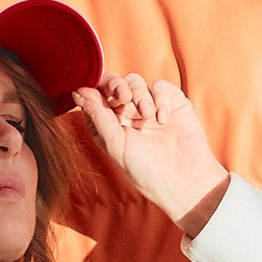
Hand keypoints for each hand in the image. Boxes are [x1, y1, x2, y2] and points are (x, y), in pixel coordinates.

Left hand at [74, 72, 228, 231]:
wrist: (184, 180)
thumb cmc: (146, 171)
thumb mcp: (116, 144)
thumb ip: (97, 115)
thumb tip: (77, 91)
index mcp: (109, 124)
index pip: (96, 95)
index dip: (97, 89)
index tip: (103, 97)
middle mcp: (127, 114)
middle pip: (114, 82)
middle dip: (117, 86)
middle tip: (124, 98)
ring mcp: (149, 107)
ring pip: (136, 81)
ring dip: (139, 95)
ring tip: (148, 116)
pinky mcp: (171, 103)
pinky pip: (160, 86)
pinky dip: (161, 98)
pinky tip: (163, 119)